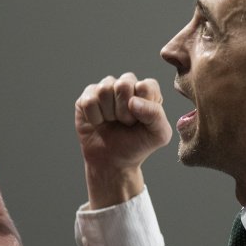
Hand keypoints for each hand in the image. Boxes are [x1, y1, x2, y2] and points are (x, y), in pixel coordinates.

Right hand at [75, 73, 171, 206]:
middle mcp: (127, 84)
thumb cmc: (137, 145)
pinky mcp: (87, 96)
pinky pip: (88, 101)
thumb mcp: (158, 135)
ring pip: (104, 90)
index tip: (140, 121)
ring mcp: (105, 88)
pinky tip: (99, 122)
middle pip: (123, 84)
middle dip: (124, 111)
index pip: (145, 86)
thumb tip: (132, 101)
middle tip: (125, 123)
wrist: (112, 161)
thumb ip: (156, 114)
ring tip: (112, 122)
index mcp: (147, 90)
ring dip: (108, 114)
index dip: (142, 107)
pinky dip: (94, 118)